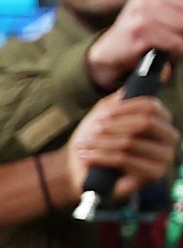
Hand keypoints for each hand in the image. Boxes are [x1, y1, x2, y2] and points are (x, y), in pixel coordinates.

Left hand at [66, 88, 180, 189]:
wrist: (78, 169)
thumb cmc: (96, 139)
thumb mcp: (107, 113)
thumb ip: (126, 95)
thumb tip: (159, 70)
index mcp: (162, 122)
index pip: (151, 106)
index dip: (124, 108)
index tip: (102, 115)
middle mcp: (169, 140)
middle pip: (144, 123)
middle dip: (113, 126)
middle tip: (93, 130)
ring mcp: (163, 159)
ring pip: (130, 142)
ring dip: (101, 142)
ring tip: (85, 144)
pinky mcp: (151, 176)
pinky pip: (124, 160)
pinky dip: (100, 156)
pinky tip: (87, 155)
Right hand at [81, 0, 182, 92]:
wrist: (113, 48)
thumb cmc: (146, 27)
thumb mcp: (165, 5)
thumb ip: (180, 0)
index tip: (181, 16)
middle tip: (181, 30)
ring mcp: (141, 8)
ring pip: (182, 24)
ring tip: (179, 39)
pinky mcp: (138, 29)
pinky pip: (172, 39)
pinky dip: (177, 47)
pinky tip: (174, 48)